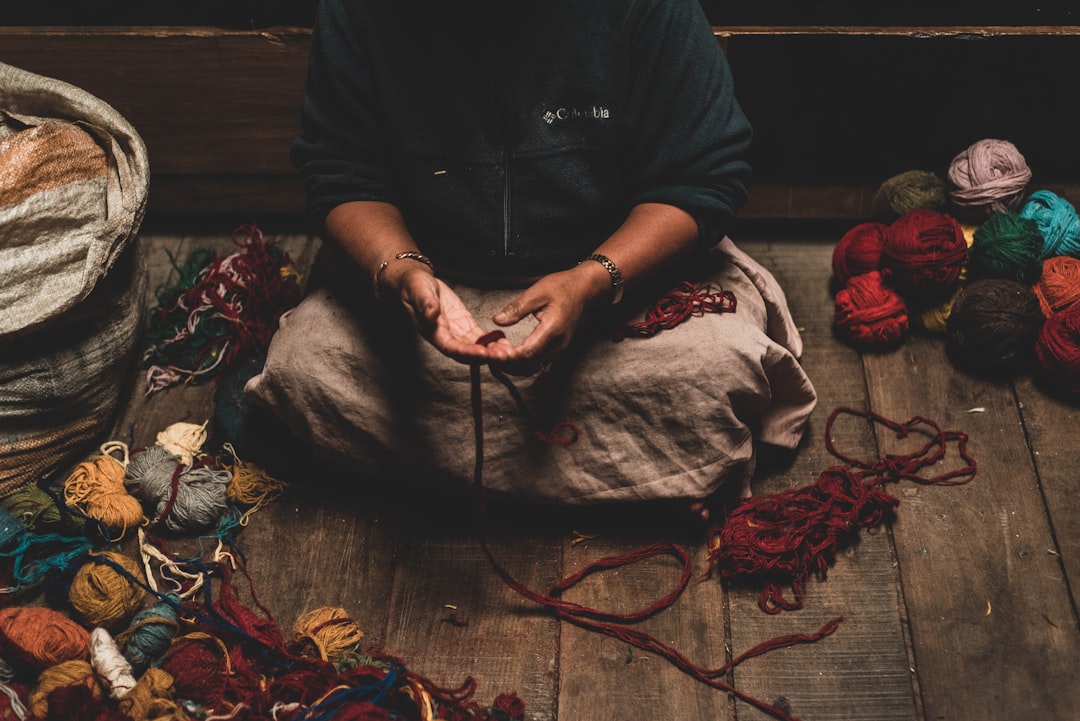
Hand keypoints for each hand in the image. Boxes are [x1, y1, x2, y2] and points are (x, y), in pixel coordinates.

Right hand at [391, 268, 514, 363]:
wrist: (416, 283)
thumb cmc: (413, 287)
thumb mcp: (418, 291)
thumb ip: (425, 303)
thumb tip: (431, 315)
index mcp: (433, 332)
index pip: (451, 347)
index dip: (467, 352)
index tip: (482, 353)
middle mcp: (446, 337)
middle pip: (466, 353)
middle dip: (485, 356)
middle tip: (503, 357)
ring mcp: (456, 333)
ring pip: (475, 347)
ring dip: (491, 352)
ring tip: (508, 352)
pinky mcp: (464, 326)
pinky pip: (479, 337)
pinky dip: (491, 342)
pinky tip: (504, 343)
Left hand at [491, 265, 607, 373]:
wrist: (586, 291)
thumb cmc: (564, 288)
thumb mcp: (538, 292)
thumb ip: (517, 308)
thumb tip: (498, 320)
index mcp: (553, 330)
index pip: (528, 353)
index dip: (508, 356)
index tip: (492, 352)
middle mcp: (558, 345)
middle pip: (528, 366)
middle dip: (507, 363)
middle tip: (490, 351)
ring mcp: (559, 350)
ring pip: (532, 368)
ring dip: (513, 365)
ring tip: (498, 351)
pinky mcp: (557, 350)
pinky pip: (537, 363)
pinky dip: (522, 363)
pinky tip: (510, 352)